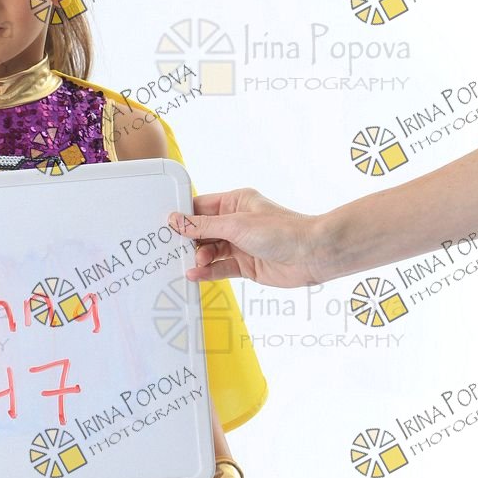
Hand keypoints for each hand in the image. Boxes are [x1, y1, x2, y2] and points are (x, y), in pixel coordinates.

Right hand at [168, 188, 329, 286]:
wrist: (312, 254)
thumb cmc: (282, 230)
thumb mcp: (236, 225)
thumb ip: (203, 226)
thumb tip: (176, 220)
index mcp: (235, 202)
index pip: (201, 207)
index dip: (183, 217)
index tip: (165, 227)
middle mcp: (237, 222)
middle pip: (203, 232)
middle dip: (189, 241)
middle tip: (172, 249)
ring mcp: (241, 245)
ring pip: (210, 251)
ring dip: (198, 258)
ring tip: (191, 263)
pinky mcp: (246, 265)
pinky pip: (220, 268)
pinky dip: (207, 271)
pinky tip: (195, 274)